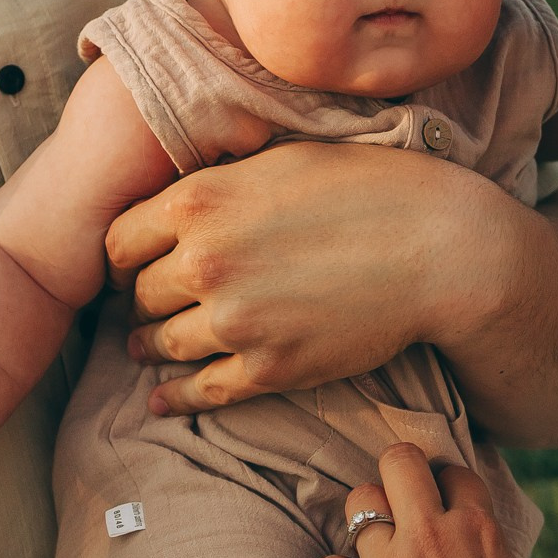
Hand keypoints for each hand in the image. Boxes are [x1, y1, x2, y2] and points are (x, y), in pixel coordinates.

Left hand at [107, 142, 527, 416]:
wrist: (438, 247)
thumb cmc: (370, 186)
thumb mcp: (282, 158)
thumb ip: (220, 180)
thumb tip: (178, 198)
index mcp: (200, 201)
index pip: (119, 240)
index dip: (122, 256)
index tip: (131, 265)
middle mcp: (205, 262)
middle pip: (139, 295)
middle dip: (139, 301)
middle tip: (143, 306)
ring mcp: (235, 321)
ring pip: (162, 345)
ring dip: (151, 347)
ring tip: (149, 348)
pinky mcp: (269, 368)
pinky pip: (202, 391)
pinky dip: (175, 398)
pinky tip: (163, 399)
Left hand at [315, 444, 557, 557]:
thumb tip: (480, 547)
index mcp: (480, 532)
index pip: (453, 472)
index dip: (451, 489)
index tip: (448, 507)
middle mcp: (430, 543)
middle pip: (397, 462)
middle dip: (403, 477)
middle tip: (406, 506)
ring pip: (357, 509)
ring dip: (371, 528)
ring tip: (383, 556)